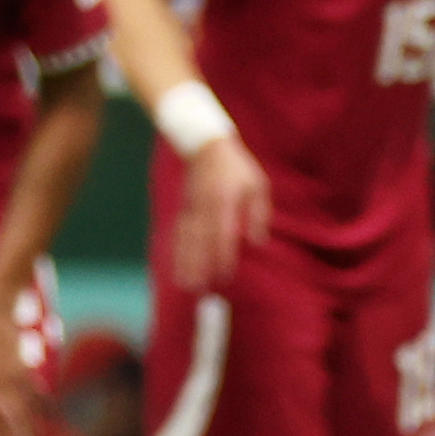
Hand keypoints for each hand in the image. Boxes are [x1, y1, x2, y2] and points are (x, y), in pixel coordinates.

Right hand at [171, 136, 270, 291]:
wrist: (204, 145)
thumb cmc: (237, 167)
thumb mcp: (256, 184)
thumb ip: (257, 213)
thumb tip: (257, 241)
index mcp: (224, 200)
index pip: (222, 233)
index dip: (222, 255)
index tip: (224, 275)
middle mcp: (204, 207)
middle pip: (200, 242)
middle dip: (199, 267)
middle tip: (198, 290)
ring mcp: (191, 208)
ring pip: (186, 241)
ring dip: (185, 264)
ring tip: (184, 284)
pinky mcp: (184, 210)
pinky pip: (180, 235)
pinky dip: (178, 252)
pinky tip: (177, 267)